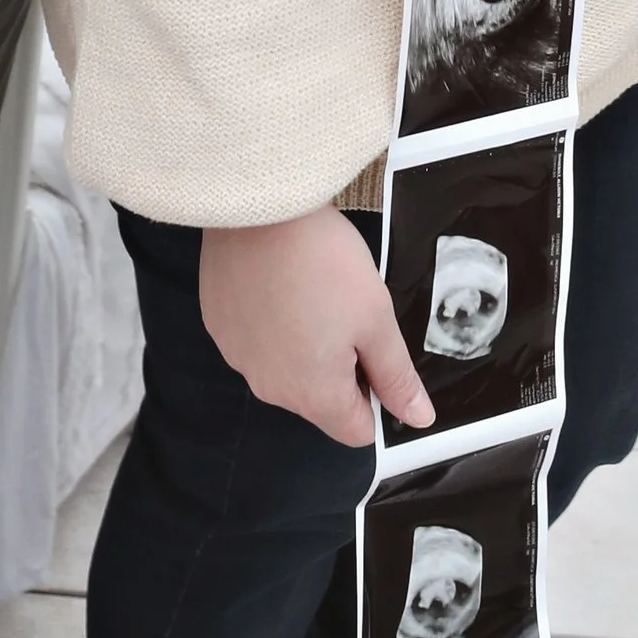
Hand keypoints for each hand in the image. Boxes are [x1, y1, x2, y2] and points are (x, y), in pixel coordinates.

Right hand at [200, 206, 434, 446]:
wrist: (260, 207)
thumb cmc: (325, 262)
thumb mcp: (377, 319)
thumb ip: (396, 376)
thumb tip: (418, 418)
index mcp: (313, 395)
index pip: (354, 430)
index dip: (374, 395)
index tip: (373, 348)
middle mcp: (269, 389)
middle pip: (318, 400)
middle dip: (338, 367)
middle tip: (344, 311)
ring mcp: (238, 358)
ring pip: (284, 369)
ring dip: (302, 345)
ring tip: (310, 290)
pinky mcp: (218, 325)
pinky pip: (254, 341)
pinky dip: (270, 323)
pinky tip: (278, 282)